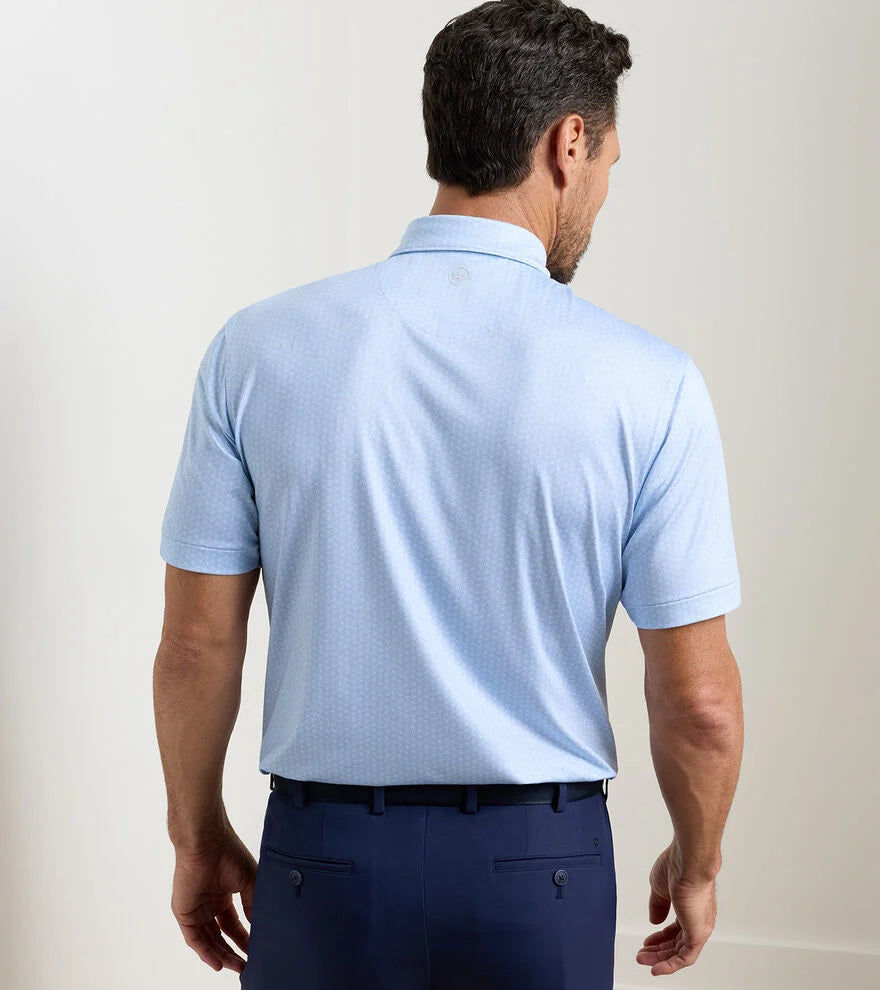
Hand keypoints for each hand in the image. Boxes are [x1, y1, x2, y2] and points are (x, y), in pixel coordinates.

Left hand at [170, 829, 256, 973]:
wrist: (207, 841)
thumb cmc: (229, 853)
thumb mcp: (249, 881)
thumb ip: (253, 904)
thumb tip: (259, 926)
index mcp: (223, 894)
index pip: (234, 923)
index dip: (244, 938)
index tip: (256, 950)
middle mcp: (209, 903)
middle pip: (221, 935)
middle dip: (233, 951)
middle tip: (246, 965)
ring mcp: (196, 908)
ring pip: (208, 940)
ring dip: (221, 955)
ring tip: (236, 967)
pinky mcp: (184, 912)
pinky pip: (194, 938)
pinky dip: (205, 952)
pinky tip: (217, 963)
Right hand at [636, 841, 717, 975]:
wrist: (689, 861)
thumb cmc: (678, 865)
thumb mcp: (659, 888)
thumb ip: (657, 906)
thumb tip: (654, 920)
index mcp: (690, 905)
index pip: (675, 928)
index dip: (659, 936)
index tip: (648, 941)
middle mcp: (697, 917)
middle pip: (676, 942)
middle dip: (657, 950)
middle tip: (642, 954)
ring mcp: (699, 926)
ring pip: (680, 952)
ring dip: (660, 958)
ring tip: (644, 960)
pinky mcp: (698, 933)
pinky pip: (685, 957)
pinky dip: (670, 965)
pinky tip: (657, 968)